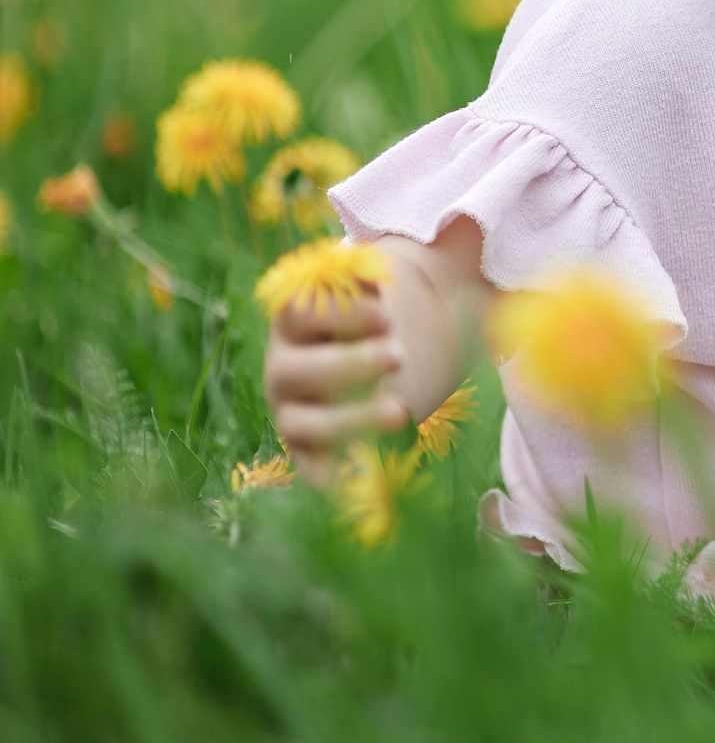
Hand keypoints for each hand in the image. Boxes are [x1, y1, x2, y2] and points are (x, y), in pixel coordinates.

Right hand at [262, 290, 408, 488]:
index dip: (340, 314)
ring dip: (349, 420)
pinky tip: (361, 479)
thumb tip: (386, 263)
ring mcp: (292, 410)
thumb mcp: (379, 288)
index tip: (387, 315)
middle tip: (401, 356)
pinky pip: (309, 467)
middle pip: (297, 370)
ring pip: (304, 422)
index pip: (299, 313)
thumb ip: (376, 272)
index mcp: (295, 320)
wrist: (380, 355)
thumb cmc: (378, 317)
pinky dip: (330, 476)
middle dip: (349, 364)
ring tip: (402, 412)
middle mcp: (284, 367)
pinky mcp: (307, 448)